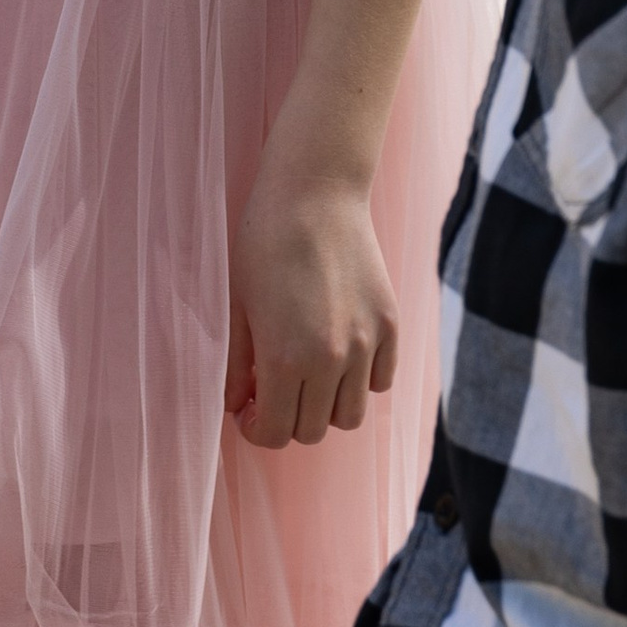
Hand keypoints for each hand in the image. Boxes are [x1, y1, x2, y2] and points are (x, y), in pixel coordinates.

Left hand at [227, 143, 397, 449]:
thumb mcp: (238, 304)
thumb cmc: (265, 242)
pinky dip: (360, 381)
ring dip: (325, 406)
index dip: (258, 430)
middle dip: (288, 420)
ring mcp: (367, 344)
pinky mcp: (390, 325)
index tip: (249, 410)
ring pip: (351, 415)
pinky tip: (338, 354)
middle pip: (314, 430)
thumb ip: (237, 363)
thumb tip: (237, 404)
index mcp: (284, 359)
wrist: (315, 193)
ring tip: (307, 376)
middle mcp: (331, 360)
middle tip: (272, 393)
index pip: (277, 433)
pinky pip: (381, 381)